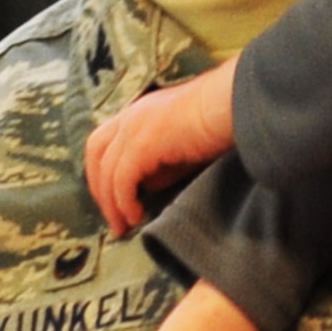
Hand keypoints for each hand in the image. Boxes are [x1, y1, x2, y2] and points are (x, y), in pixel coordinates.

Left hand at [85, 61, 237, 235]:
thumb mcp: (182, 148)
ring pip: (107, 171)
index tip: (112, 199)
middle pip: (95, 154)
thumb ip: (160, 166)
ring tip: (123, 227)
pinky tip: (136, 216)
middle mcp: (130, 116)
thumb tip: (145, 188)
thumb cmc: (219, 124)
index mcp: (138, 112)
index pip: (104, 142)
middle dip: (99, 189)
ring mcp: (134, 127)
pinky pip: (122, 179)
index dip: (102, 172)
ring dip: (111, 203)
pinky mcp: (143, 143)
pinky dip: (124, 201)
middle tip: (112, 217)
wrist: (236, 103)